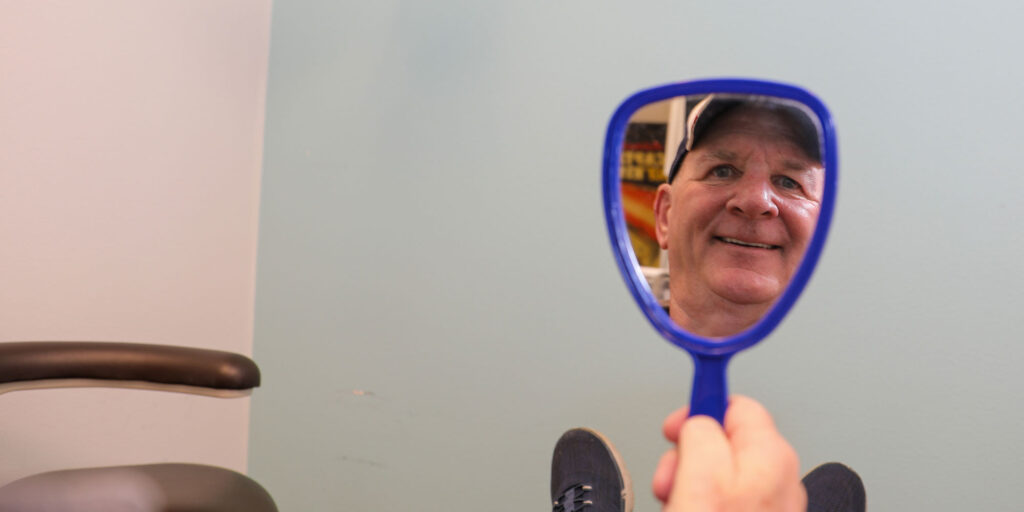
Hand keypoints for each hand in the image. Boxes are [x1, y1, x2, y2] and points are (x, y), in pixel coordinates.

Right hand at [652, 396, 804, 511]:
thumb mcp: (699, 475)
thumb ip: (701, 432)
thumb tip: (699, 420)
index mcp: (770, 453)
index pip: (736, 404)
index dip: (700, 409)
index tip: (677, 422)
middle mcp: (780, 476)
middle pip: (725, 440)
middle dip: (690, 455)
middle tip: (673, 478)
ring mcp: (773, 503)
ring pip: (722, 473)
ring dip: (692, 483)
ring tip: (681, 502)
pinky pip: (728, 498)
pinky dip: (705, 503)